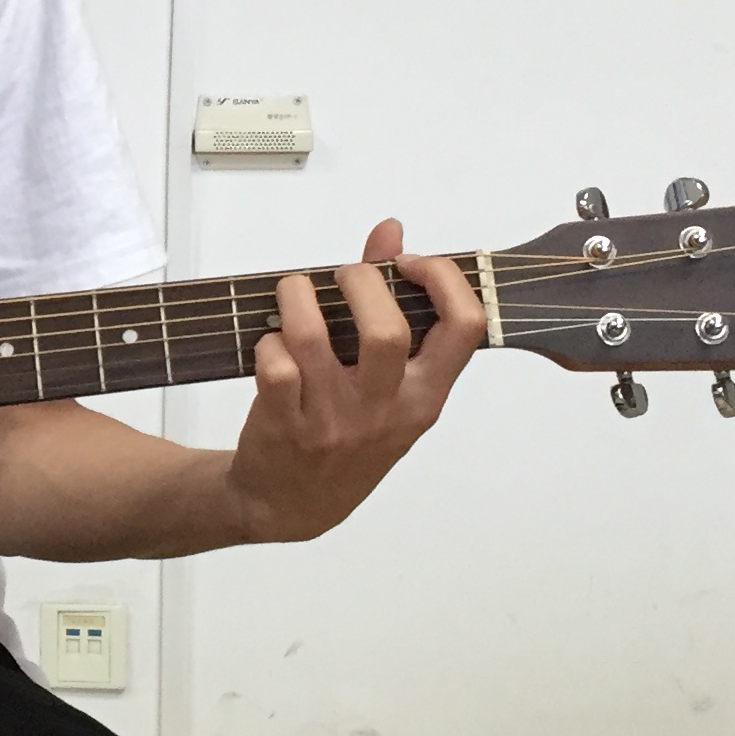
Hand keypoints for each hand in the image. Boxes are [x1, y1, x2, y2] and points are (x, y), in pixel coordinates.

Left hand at [225, 219, 480, 544]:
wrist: (290, 504)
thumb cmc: (347, 434)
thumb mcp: (388, 385)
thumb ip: (392, 304)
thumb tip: (390, 231)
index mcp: (426, 395)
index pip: (465, 328)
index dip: (442, 279)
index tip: (408, 263)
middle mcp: (386, 409)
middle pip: (387, 330)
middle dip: (359, 282)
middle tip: (343, 278)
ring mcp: (335, 421)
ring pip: (315, 339)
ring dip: (297, 298)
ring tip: (294, 294)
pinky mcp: (285, 425)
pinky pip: (275, 366)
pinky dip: (268, 342)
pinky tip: (272, 345)